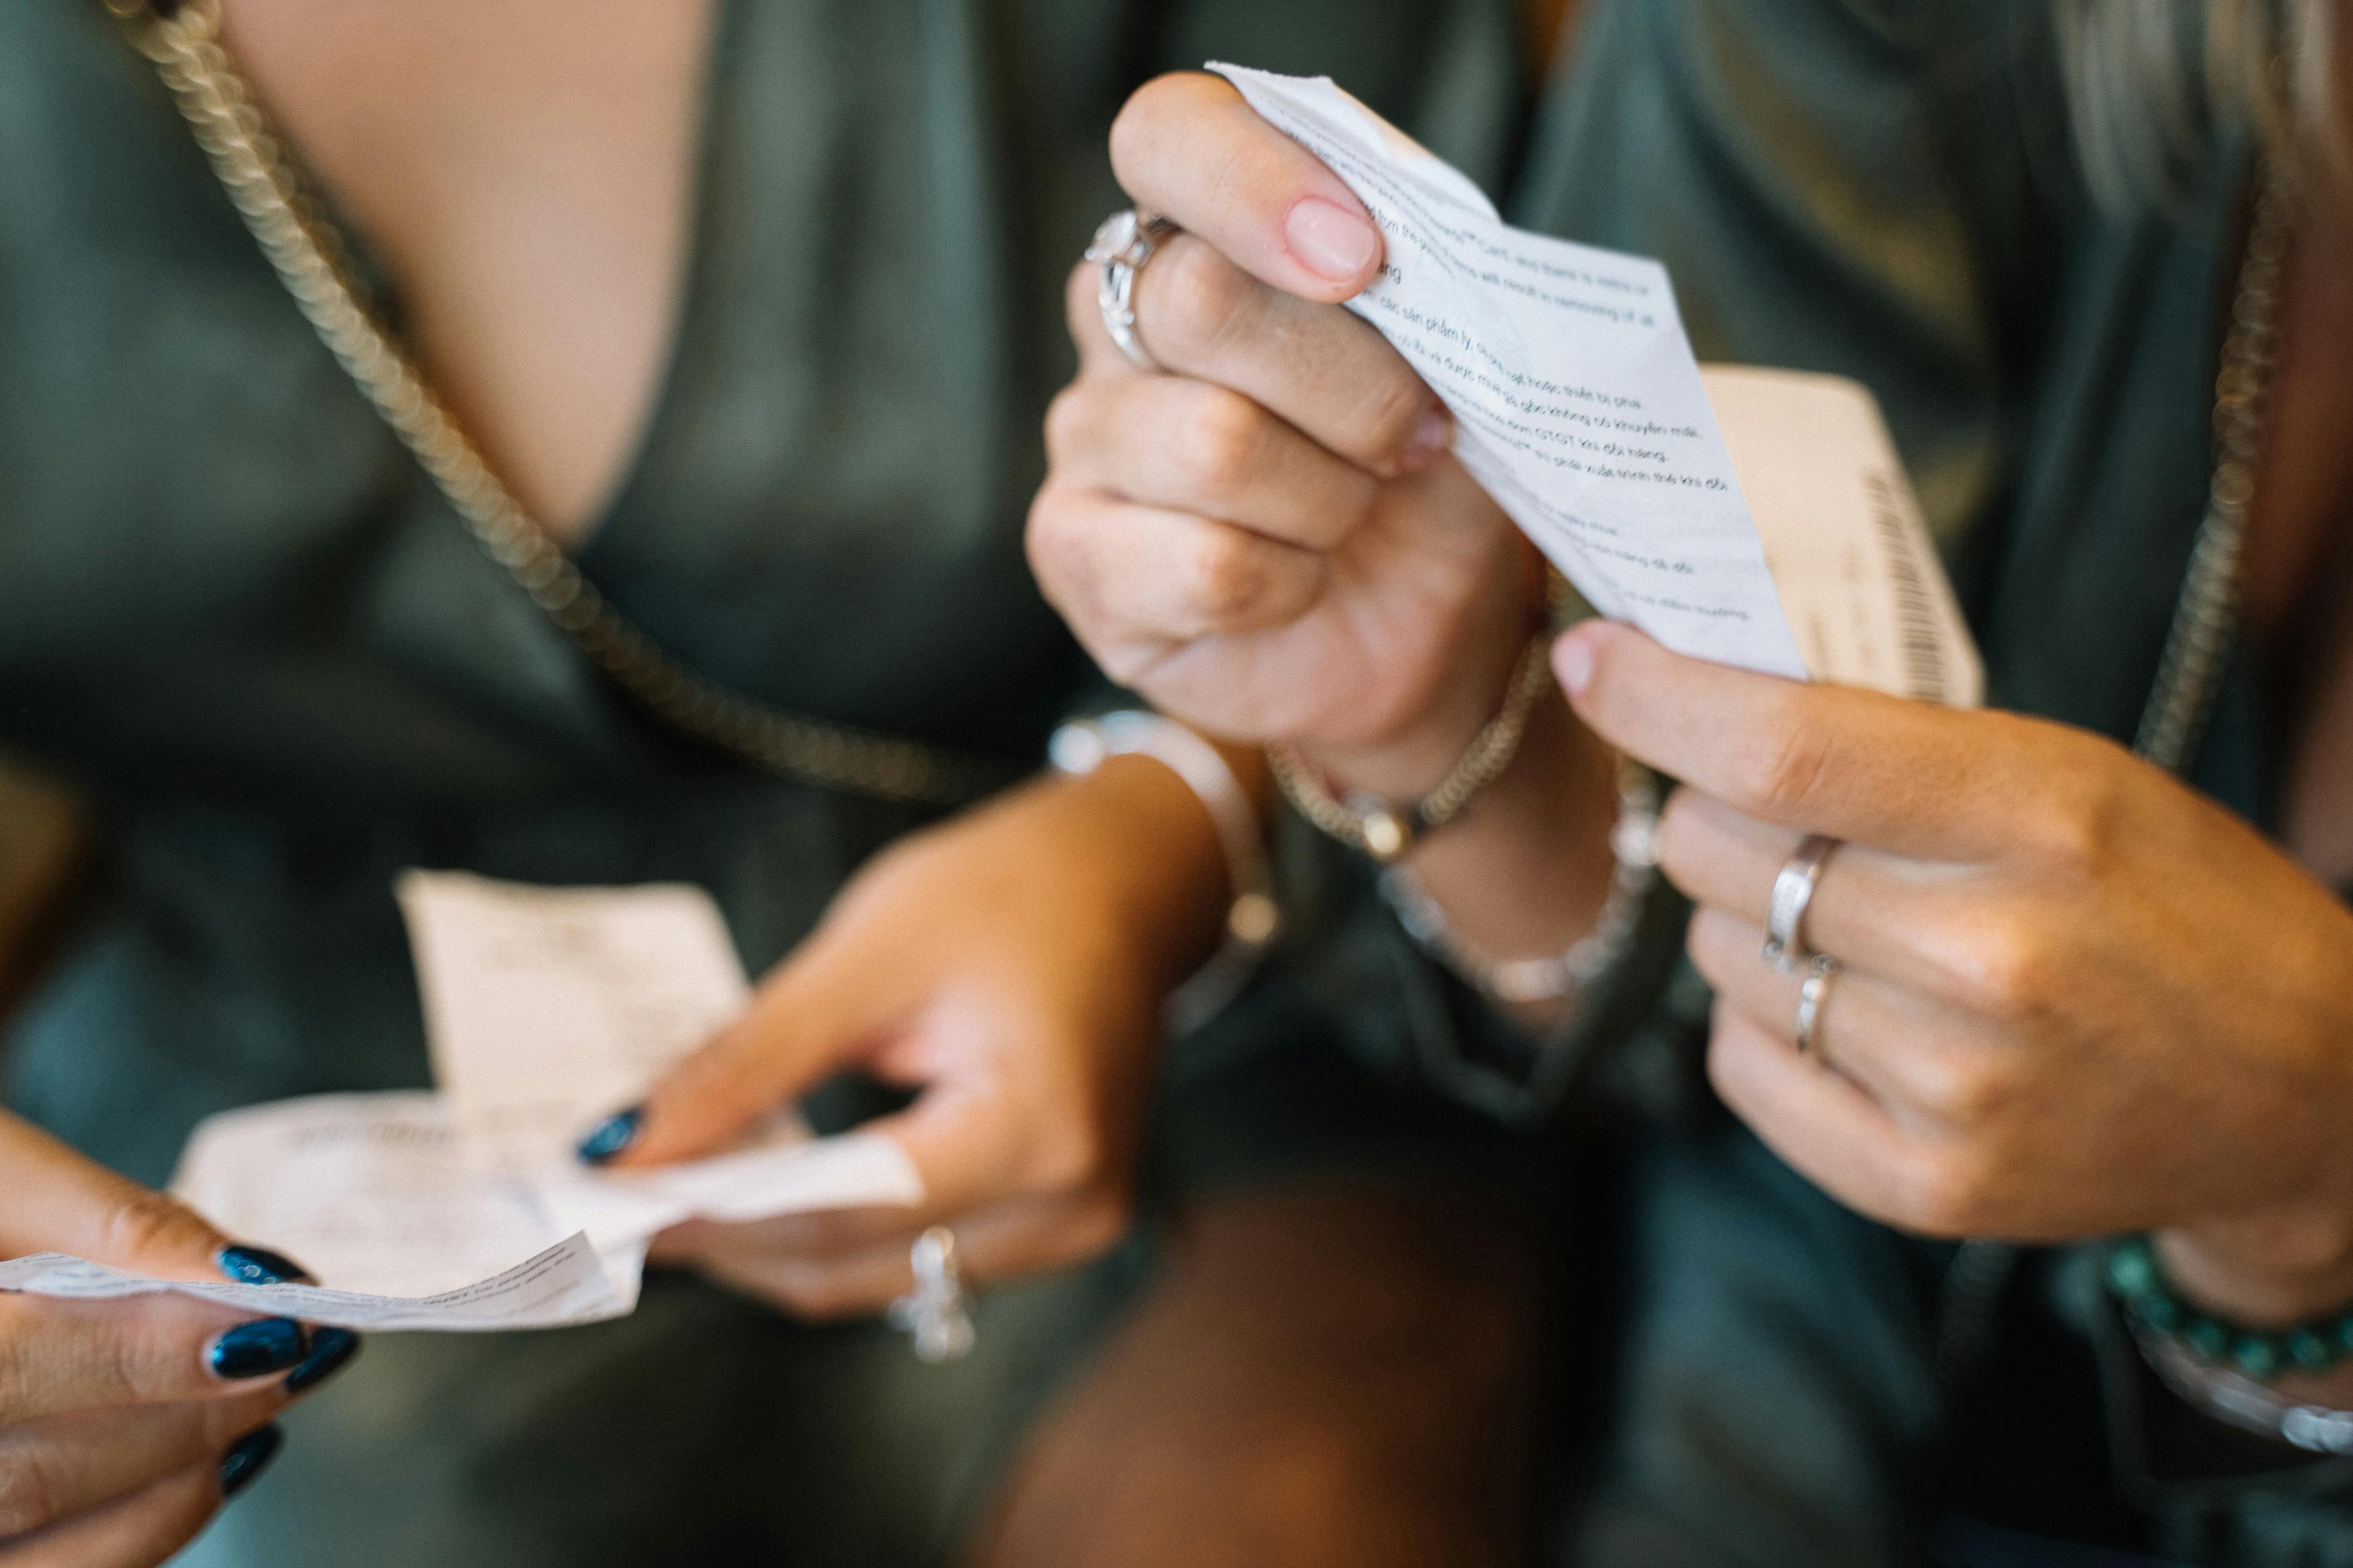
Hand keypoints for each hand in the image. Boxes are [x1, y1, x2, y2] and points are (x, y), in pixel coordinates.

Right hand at [0, 1114, 351, 1566]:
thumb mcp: (4, 1175)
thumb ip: (118, 1228)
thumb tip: (248, 1277)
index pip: (8, 1367)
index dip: (148, 1352)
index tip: (274, 1311)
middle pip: (36, 1476)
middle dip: (192, 1411)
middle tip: (302, 1343)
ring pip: (56, 1541)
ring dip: (186, 1468)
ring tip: (279, 1383)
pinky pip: (62, 1567)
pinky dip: (154, 1519)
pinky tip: (225, 1458)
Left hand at [589, 761, 1226, 1318]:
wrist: (1124, 880)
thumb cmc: (1012, 892)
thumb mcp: (869, 954)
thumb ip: (748, 1062)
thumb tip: (625, 1147)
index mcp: (1042, 1129)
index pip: (846, 1209)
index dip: (716, 1212)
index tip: (602, 1200)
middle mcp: (1071, 1205)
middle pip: (854, 1262)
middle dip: (726, 1235)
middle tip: (610, 1197)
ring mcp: (1070, 1226)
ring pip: (873, 1276)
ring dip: (769, 1240)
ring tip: (676, 1180)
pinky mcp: (1051, 1225)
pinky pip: (911, 1255)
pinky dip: (827, 1226)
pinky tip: (763, 1179)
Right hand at [1030, 71, 1536, 797]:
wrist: (1421, 625)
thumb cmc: (1425, 471)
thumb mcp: (1456, 355)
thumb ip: (1419, 269)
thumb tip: (1389, 240)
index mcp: (1203, 225)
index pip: (1169, 135)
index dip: (1258, 183)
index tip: (1362, 259)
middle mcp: (1117, 315)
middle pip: (1199, 299)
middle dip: (1352, 385)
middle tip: (1413, 437)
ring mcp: (1085, 435)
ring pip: (1215, 444)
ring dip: (1331, 497)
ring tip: (1350, 515)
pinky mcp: (1074, 553)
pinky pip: (1207, 565)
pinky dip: (1291, 582)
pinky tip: (1297, 582)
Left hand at [1556, 621, 2352, 1325]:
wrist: (2299, 1088)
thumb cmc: (2168, 899)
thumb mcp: (2068, 778)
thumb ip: (1893, 743)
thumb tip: (1693, 699)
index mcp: (2039, 817)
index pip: (1783, 745)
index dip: (1658, 697)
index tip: (1593, 659)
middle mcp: (1989, 954)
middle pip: (1722, 850)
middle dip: (1713, 813)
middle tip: (1772, 815)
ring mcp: (1954, 1083)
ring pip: (1721, 956)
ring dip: (1747, 922)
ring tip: (1853, 923)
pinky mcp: (1922, 1182)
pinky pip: (1742, 1063)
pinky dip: (1764, 1024)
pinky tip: (1851, 1008)